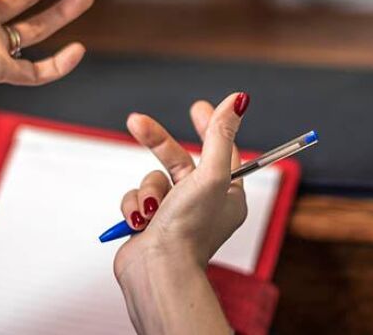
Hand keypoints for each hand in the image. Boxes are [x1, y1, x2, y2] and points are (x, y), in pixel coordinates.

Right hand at [113, 93, 248, 280]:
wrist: (156, 272)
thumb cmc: (190, 230)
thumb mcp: (211, 175)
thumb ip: (220, 135)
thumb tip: (239, 100)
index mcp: (227, 196)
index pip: (222, 151)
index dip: (211, 127)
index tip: (198, 107)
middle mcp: (203, 204)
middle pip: (177, 160)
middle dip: (156, 143)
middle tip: (136, 122)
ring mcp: (175, 215)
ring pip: (152, 179)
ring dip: (147, 191)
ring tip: (150, 210)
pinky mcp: (150, 224)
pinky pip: (136, 199)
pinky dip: (134, 207)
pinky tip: (139, 222)